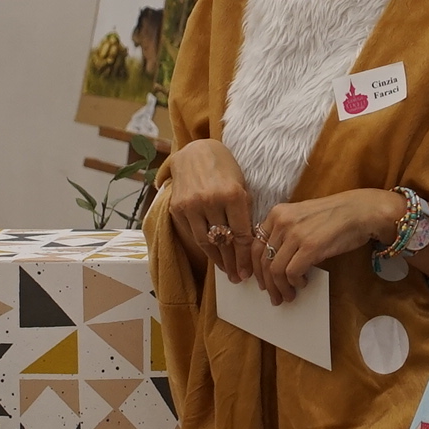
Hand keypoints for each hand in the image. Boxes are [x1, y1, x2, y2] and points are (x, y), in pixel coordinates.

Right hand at [160, 138, 255, 280]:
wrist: (196, 151)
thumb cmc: (225, 169)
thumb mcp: (241, 186)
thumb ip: (244, 212)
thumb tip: (250, 243)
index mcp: (233, 195)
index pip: (241, 235)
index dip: (245, 256)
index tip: (248, 271)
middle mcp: (211, 200)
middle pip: (224, 242)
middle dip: (232, 263)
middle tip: (237, 277)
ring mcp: (192, 205)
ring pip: (206, 242)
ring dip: (217, 260)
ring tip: (226, 271)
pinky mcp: (178, 207)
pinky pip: (192, 233)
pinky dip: (203, 246)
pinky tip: (212, 255)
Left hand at [252, 190, 399, 302]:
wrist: (360, 211)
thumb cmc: (335, 215)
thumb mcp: (302, 216)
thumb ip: (285, 232)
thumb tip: (275, 260)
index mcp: (277, 213)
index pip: (255, 246)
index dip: (255, 268)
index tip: (259, 282)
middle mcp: (282, 221)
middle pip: (263, 260)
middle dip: (267, 283)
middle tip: (274, 296)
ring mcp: (296, 234)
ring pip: (276, 270)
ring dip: (281, 288)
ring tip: (289, 296)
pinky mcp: (310, 247)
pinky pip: (292, 273)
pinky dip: (295, 283)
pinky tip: (303, 283)